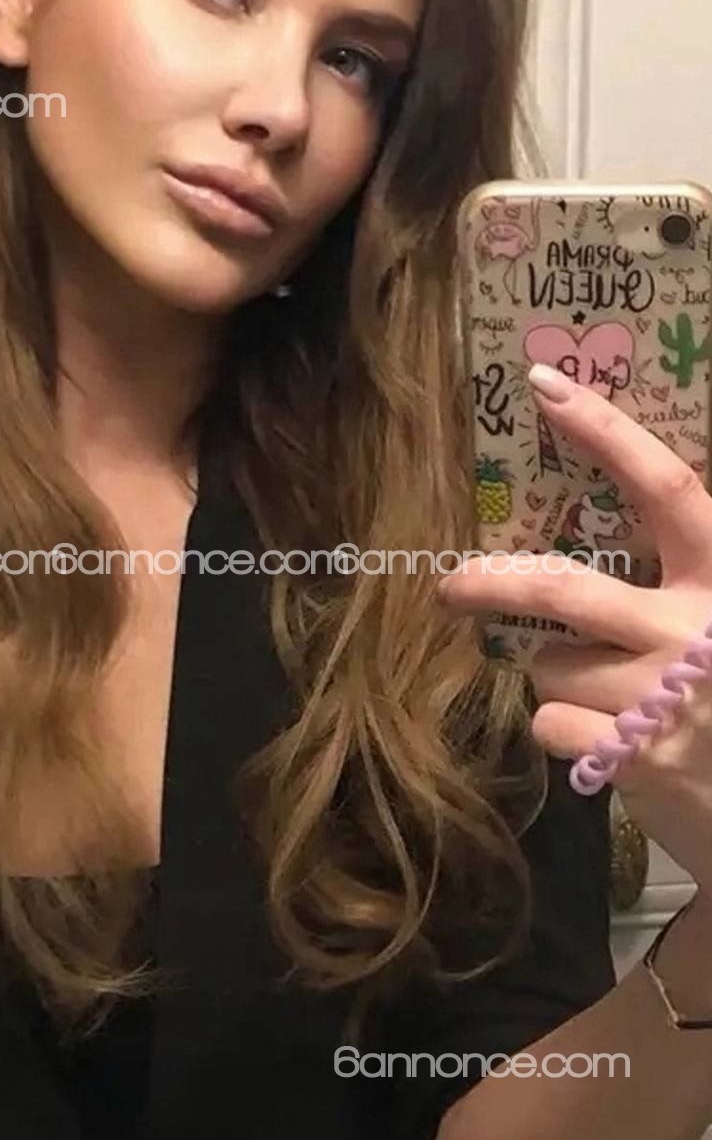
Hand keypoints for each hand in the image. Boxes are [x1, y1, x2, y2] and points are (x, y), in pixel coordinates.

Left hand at [437, 363, 711, 885]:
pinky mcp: (633, 754)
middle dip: (497, 583)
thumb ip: (669, 581)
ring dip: (556, 675)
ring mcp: (662, 696)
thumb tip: (563, 545)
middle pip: (568, 588)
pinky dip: (564, 728)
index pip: (668, 488)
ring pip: (551, 664)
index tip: (546, 386)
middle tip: (452, 584)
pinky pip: (550, 720)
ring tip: (605, 696)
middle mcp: (696, 629)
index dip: (607, 433)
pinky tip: (609, 740)